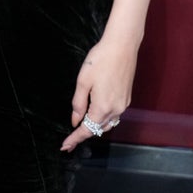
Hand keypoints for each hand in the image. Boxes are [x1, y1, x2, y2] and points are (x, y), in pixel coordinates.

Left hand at [61, 38, 136, 152]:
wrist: (122, 46)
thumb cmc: (100, 60)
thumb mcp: (83, 81)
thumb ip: (78, 103)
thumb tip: (75, 120)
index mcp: (102, 107)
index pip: (87, 130)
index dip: (75, 139)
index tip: (65, 146)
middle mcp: (115, 110)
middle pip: (98, 129)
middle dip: (84, 134)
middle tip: (70, 139)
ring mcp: (123, 104)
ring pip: (107, 123)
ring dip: (95, 127)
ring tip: (81, 128)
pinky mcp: (127, 98)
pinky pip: (114, 115)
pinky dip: (104, 119)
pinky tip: (96, 114)